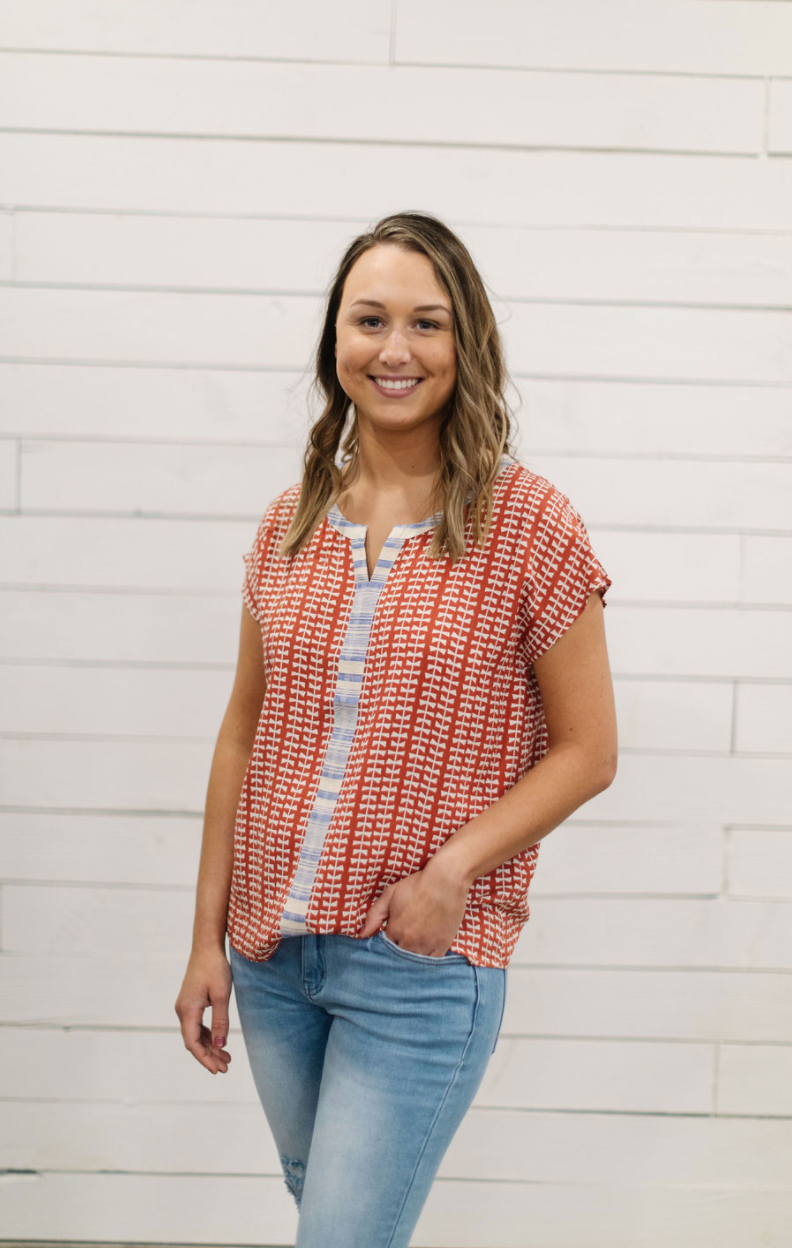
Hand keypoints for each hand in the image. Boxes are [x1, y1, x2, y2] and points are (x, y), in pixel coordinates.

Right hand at [174, 945, 232, 1073]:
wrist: (206, 947)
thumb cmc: (215, 968)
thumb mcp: (222, 995)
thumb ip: (221, 1021)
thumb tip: (220, 1045)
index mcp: (187, 1011)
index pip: (193, 1043)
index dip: (204, 1059)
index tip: (217, 1070)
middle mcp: (182, 1011)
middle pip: (194, 1041)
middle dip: (209, 1056)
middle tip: (226, 1067)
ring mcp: (185, 1007)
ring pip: (196, 1034)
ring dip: (210, 1047)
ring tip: (226, 1058)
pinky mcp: (190, 1003)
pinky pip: (197, 1025)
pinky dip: (208, 1036)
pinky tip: (219, 1041)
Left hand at [357, 858, 471, 956]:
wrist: (446, 880)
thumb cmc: (417, 885)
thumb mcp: (390, 894)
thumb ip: (374, 915)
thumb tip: (360, 935)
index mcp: (395, 930)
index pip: (385, 947)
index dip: (387, 944)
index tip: (390, 938)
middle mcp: (410, 941)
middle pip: (399, 957)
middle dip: (397, 952)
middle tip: (401, 943)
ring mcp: (427, 945)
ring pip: (414, 962)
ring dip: (411, 958)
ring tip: (412, 949)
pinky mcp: (442, 945)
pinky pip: (432, 962)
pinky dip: (426, 961)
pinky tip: (424, 954)